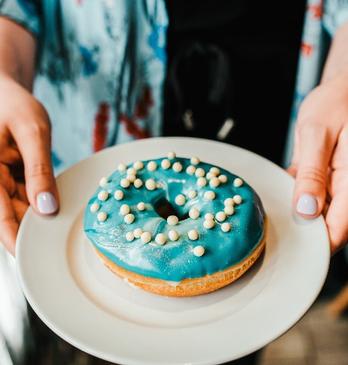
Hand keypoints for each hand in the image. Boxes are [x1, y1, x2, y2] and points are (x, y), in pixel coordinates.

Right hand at [0, 75, 58, 254]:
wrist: (5, 91)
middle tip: (53, 249)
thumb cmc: (14, 105)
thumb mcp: (33, 131)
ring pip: (17, 209)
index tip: (29, 258)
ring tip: (59, 232)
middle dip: (29, 231)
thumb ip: (39, 169)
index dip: (12, 238)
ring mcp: (0, 181)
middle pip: (7, 215)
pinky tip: (54, 209)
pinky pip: (24, 197)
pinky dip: (39, 203)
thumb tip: (46, 207)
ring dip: (37, 219)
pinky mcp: (10, 178)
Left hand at [289, 72, 347, 253]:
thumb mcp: (318, 134)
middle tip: (276, 236)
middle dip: (305, 233)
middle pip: (332, 225)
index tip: (293, 250)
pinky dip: (297, 197)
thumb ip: (312, 173)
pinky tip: (282, 193)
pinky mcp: (328, 178)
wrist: (345, 88)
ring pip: (321, 213)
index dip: (319, 244)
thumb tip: (307, 211)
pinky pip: (313, 196)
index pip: (341, 228)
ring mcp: (340, 184)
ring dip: (299, 217)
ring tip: (275, 217)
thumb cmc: (336, 103)